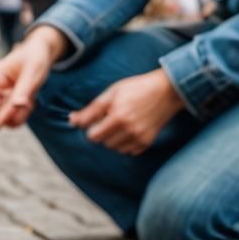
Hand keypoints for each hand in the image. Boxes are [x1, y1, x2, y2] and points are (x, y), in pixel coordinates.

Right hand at [0, 26, 67, 141]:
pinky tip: (31, 104)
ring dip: (16, 115)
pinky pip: (17, 113)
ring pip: (6, 114)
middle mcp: (0, 88)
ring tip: (29, 105)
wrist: (43, 51)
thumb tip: (18, 105)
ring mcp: (8, 95)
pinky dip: (24, 113)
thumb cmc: (35, 56)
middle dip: (1, 117)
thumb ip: (24, 89)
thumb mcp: (31, 70)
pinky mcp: (18, 100)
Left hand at [69, 69, 185, 154]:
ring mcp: (141, 138)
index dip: (91, 128)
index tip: (97, 119)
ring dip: (113, 139)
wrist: (167, 91)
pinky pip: (129, 151)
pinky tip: (129, 130)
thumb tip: (71, 121)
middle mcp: (130, 130)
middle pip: (104, 143)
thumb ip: (91, 110)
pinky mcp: (148, 142)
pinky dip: (125, 144)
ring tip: (120, 124)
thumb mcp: (111, 93)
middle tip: (110, 118)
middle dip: (102, 133)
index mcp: (119, 117)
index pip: (93, 136)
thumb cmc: (136, 88)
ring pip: (116, 149)